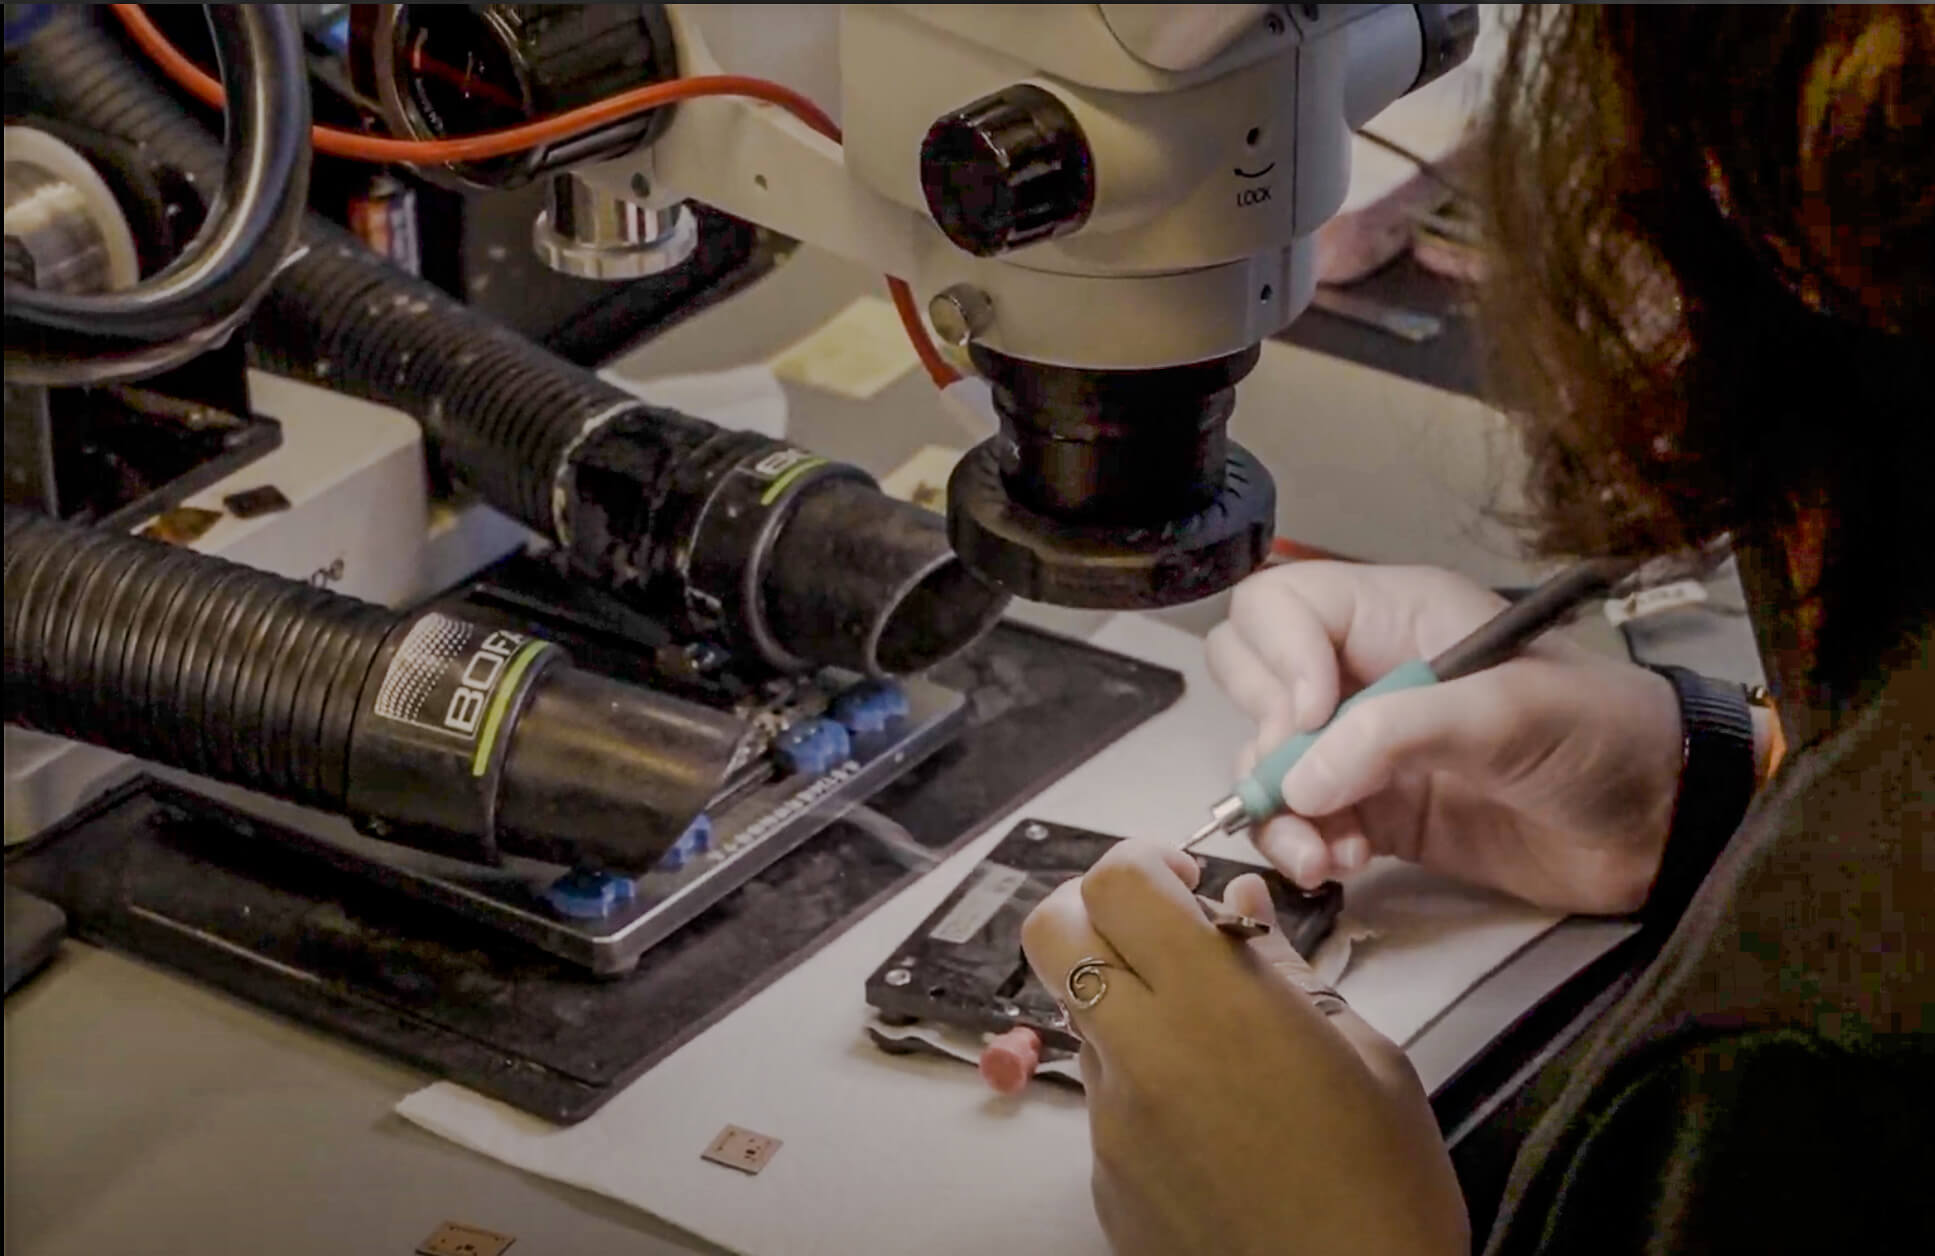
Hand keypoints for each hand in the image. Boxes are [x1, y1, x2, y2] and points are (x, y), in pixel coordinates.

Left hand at [1022, 840, 1466, 1255]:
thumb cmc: (1382, 1194)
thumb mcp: (1363, 1055)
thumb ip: (1283, 968)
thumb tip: (1240, 906)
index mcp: (1215, 1005)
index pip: (1116, 883)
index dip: (1141, 861)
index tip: (1179, 874)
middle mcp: (1143, 1053)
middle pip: (1053, 932)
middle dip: (1095, 909)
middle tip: (1158, 926)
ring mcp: (1111, 1119)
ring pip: (1078, 1014)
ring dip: (1122, 997)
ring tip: (1208, 1036)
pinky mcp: (1102, 1176)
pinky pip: (1101, 1095)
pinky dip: (1139, 1078)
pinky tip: (1209, 1113)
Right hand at [1207, 563, 1682, 914]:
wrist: (1661, 829)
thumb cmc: (1602, 737)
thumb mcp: (1508, 712)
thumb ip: (1398, 732)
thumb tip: (1299, 780)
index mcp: (1396, 616)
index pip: (1282, 606)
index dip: (1277, 659)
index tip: (1311, 718)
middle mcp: (1366, 672)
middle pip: (1252, 675)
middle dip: (1264, 735)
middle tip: (1306, 781)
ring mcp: (1364, 746)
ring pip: (1266, 757)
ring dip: (1276, 808)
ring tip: (1324, 852)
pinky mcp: (1374, 812)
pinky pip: (1298, 821)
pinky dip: (1300, 845)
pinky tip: (1339, 866)